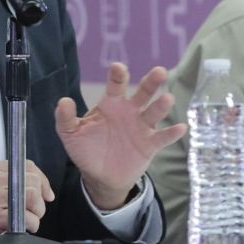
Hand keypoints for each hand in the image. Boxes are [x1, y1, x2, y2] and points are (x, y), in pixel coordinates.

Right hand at [0, 160, 53, 243]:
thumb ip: (5, 180)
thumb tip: (37, 187)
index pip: (26, 165)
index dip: (42, 180)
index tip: (46, 193)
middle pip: (31, 180)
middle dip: (41, 198)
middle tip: (37, 209)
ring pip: (31, 197)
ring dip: (38, 212)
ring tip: (31, 219)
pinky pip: (25, 217)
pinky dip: (32, 224)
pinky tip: (25, 227)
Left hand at [55, 63, 186, 210]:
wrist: (100, 176)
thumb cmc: (86, 149)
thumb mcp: (71, 133)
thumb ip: (66, 118)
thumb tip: (63, 101)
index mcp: (111, 104)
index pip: (116, 85)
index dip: (118, 76)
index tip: (119, 68)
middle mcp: (129, 111)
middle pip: (142, 93)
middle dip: (151, 82)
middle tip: (159, 72)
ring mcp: (141, 127)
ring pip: (154, 113)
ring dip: (161, 106)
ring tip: (167, 99)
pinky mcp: (150, 145)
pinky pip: (162, 138)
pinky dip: (171, 133)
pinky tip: (181, 127)